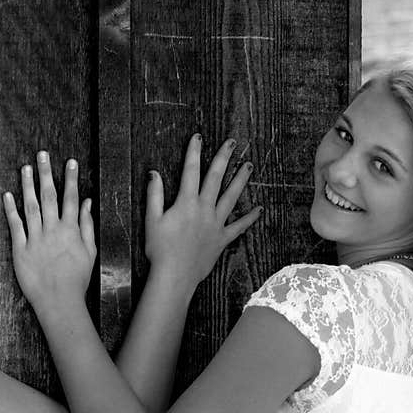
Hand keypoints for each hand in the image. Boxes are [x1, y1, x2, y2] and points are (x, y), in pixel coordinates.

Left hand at [4, 151, 96, 309]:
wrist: (59, 300)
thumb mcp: (89, 251)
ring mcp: (35, 239)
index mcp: (70, 230)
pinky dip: (11, 210)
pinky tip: (8, 195)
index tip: (70, 162)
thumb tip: (87, 203)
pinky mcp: (20, 249)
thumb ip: (87, 225)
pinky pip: (15, 226)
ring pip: (31, 206)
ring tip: (26, 168)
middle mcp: (53, 230)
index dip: (70, 178)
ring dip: (28, 186)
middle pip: (49, 196)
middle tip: (43, 154)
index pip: (71, 198)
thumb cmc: (76, 278)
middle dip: (47, 173)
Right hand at [145, 133, 260, 289]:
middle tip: (232, 143)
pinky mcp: (222, 239)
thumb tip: (154, 173)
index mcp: (186, 203)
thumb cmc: (160, 249)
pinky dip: (250, 218)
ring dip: (240, 181)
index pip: (190, 171)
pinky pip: (239, 227)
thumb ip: (154, 195)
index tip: (198, 137)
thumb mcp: (152, 220)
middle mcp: (204, 209)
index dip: (194, 152)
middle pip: (215, 178)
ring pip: (231, 197)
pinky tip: (259, 209)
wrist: (174, 275)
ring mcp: (216, 224)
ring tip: (249, 166)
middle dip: (223, 158)